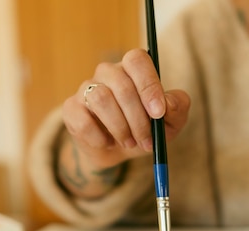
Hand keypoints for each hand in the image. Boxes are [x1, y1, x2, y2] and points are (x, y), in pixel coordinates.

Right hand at [62, 49, 190, 170]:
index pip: (137, 60)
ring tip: (130, 143)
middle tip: (147, 141)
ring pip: (101, 99)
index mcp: (133, 70)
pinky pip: (83, 120)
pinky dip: (100, 138)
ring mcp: (87, 88)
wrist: (119, 153)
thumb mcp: (171, 122)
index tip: (158, 113)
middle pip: (121, 85)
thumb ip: (177, 108)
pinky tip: (108, 143)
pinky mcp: (72, 109)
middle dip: (138, 119)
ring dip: (120, 128)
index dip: (148, 85)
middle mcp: (108, 73)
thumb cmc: (147, 131)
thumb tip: (168, 103)